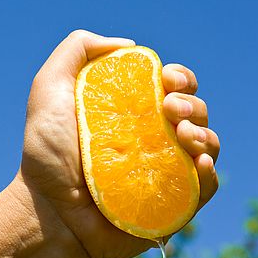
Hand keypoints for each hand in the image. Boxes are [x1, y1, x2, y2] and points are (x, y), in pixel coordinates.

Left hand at [19, 30, 219, 257]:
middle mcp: (157, 141)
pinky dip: (210, 173)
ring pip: (209, 145)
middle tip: (170, 109)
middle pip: (196, 113)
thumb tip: (129, 45)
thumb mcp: (50, 88)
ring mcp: (168, 173)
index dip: (181, 78)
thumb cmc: (46, 155)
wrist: (49, 211)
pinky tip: (198, 162)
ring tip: (182, 134)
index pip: (175, 88)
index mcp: (137, 115)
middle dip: (192, 104)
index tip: (166, 80)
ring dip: (204, 134)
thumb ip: (77, 51)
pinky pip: (207, 186)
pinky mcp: (175, 204)